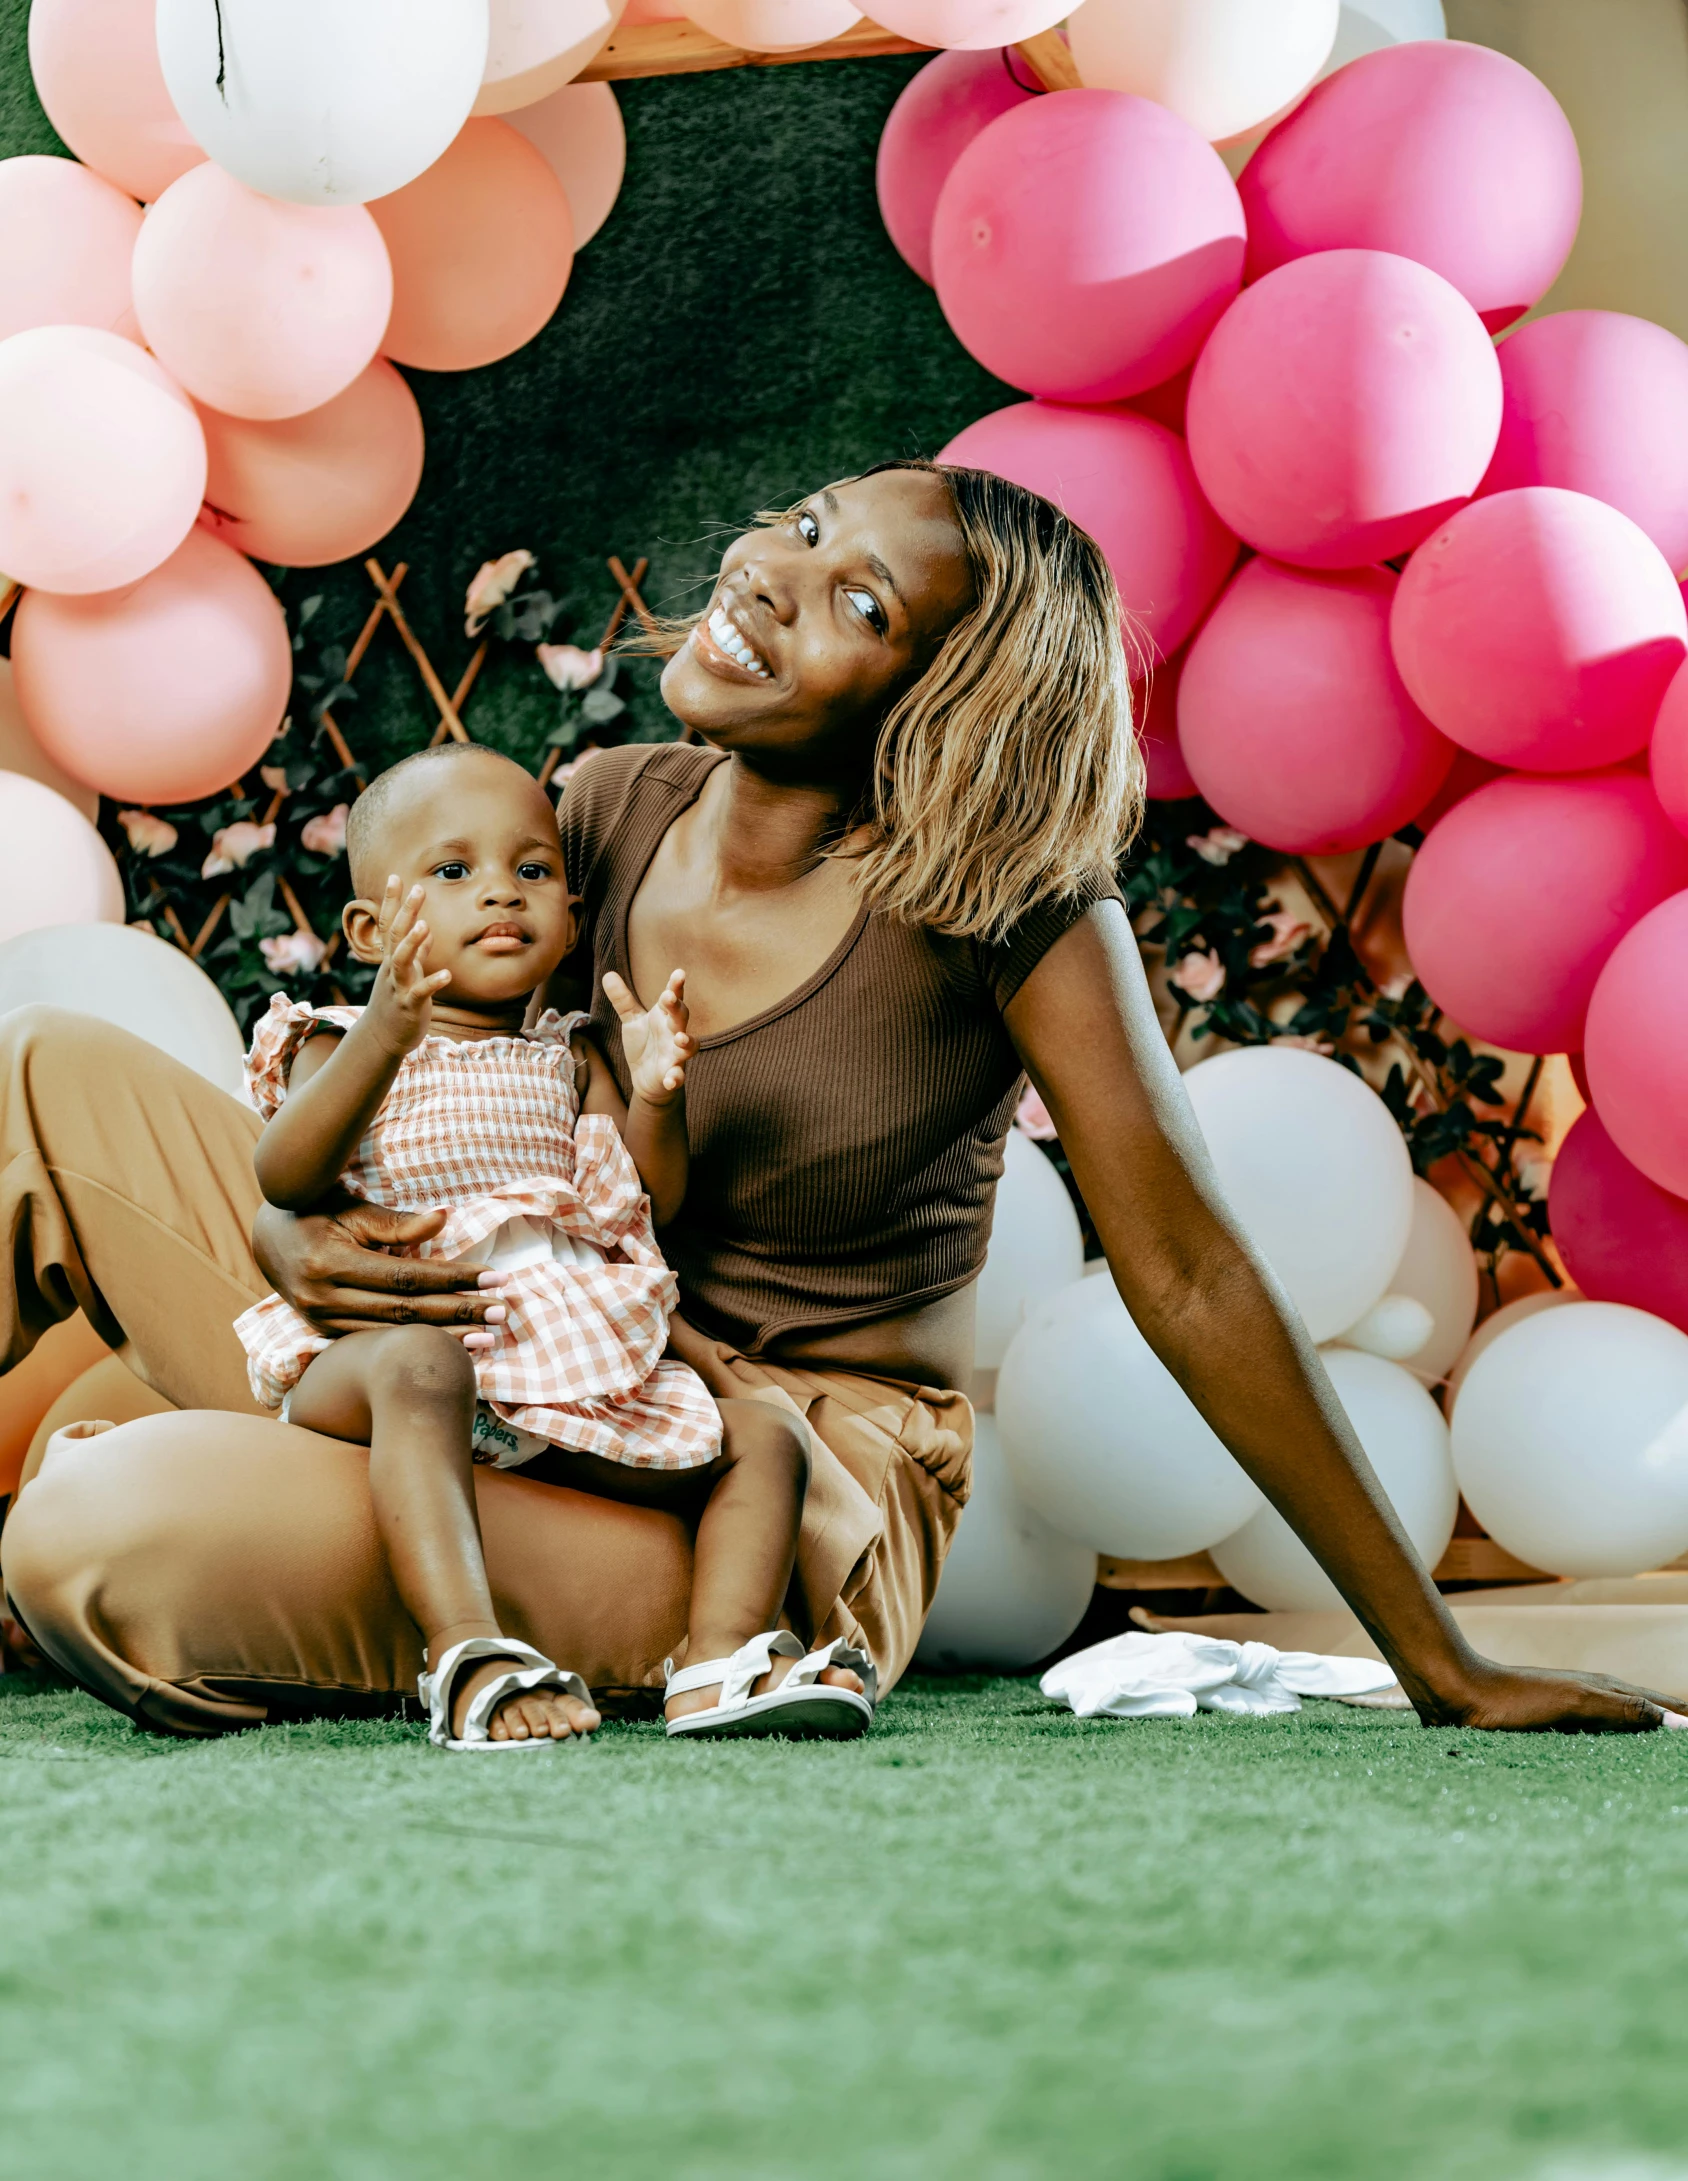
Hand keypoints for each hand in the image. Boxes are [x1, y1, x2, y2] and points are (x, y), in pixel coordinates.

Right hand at [253, 1199, 504, 1338]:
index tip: (494, 1279)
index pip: (406, 1276)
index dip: (453, 1279)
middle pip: (404, 1311)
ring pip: (392, 1336)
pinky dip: (412, 1346)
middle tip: (501, 1312)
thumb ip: (397, 1223)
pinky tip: (447, 1349)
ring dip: (442, 1339)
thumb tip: (446, 1218)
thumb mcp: (354, 1208)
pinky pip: (375, 1344)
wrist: (268, 1236)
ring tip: (487, 1339)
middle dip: (457, 1313)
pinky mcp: (323, 1332)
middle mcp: (323, 1297)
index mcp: (330, 1261)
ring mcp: (320, 1320)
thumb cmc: (319, 1210)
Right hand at [366, 879, 451, 1056]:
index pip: (390, 924)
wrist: (382, 1038)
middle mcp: (392, 968)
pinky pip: (420, 992)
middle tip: (417, 888)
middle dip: (406, 911)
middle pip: (396, 935)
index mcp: (393, 958)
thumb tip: (429, 931)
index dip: (392, 901)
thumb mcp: (407, 974)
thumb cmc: (397, 1002)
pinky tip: (448, 974)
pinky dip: (433, 982)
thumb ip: (418, 952)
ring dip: (412, 942)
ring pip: (401, 961)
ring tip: (425, 925)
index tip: (396, 877)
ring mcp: (398, 986)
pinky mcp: (409, 1005)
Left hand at [604, 967, 692, 1105]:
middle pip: (680, 1017)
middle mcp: (674, 1033)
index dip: (676, 986)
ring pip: (688, 1047)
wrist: (646, 1079)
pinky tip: (670, 1080)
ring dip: (686, 1042)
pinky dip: (676, 1078)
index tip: (679, 973)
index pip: (672, 998)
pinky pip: (678, 1077)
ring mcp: (675, 1054)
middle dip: (677, 1008)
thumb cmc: (644, 1045)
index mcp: (664, 1017)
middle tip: (669, 997)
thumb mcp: (631, 1021)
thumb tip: (608, 974)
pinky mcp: (672, 1074)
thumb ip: (622, 1000)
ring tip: (680, 1038)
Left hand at [1414, 1656, 1687, 1734]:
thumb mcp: (1574, 1702)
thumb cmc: (1513, 1699)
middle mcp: (1593, 1697)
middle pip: (1647, 1711)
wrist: (1458, 1694)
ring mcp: (1573, 1712)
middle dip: (1673, 1722)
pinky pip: (1597, 1739)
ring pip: (1623, 1724)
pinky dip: (1617, 1746)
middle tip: (1685, 1739)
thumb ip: (1622, 1708)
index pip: (1662, 1705)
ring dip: (1647, 1732)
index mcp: (1605, 1689)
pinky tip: (1613, 1758)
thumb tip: (1671, 1719)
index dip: (1685, 1716)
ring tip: (1663, 1748)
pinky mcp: (1550, 1728)